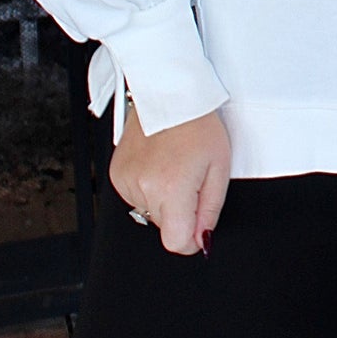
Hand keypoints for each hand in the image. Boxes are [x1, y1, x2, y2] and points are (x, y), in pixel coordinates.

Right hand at [111, 106, 230, 257]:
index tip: (198, 227)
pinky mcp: (117, 174)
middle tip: (189, 179)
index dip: (191, 239)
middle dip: (180, 210)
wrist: (169, 95)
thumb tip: (202, 239)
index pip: (176, 242)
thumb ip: (210, 209)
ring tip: (172, 166)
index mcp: (172, 188)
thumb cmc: (197, 125)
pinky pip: (135, 196)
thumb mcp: (219, 168)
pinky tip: (158, 164)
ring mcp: (127, 180)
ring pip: (150, 210)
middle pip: (164, 226)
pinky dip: (148, 187)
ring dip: (163, 197)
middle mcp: (144, 187)